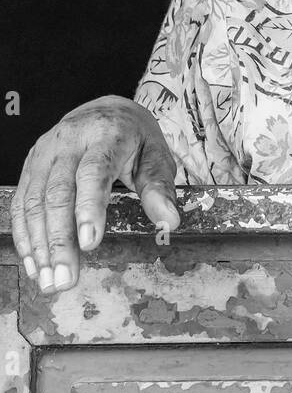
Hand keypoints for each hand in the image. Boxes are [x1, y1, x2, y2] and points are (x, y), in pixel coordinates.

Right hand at [11, 95, 180, 293]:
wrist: (105, 112)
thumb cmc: (134, 138)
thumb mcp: (156, 156)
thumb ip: (159, 188)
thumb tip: (169, 221)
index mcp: (105, 135)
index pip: (93, 172)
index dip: (89, 208)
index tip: (89, 244)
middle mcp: (68, 142)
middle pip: (58, 193)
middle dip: (59, 240)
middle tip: (65, 279)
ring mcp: (44, 154)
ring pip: (34, 201)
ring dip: (39, 245)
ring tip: (49, 280)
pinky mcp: (30, 166)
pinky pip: (21, 203)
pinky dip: (25, 236)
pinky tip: (34, 263)